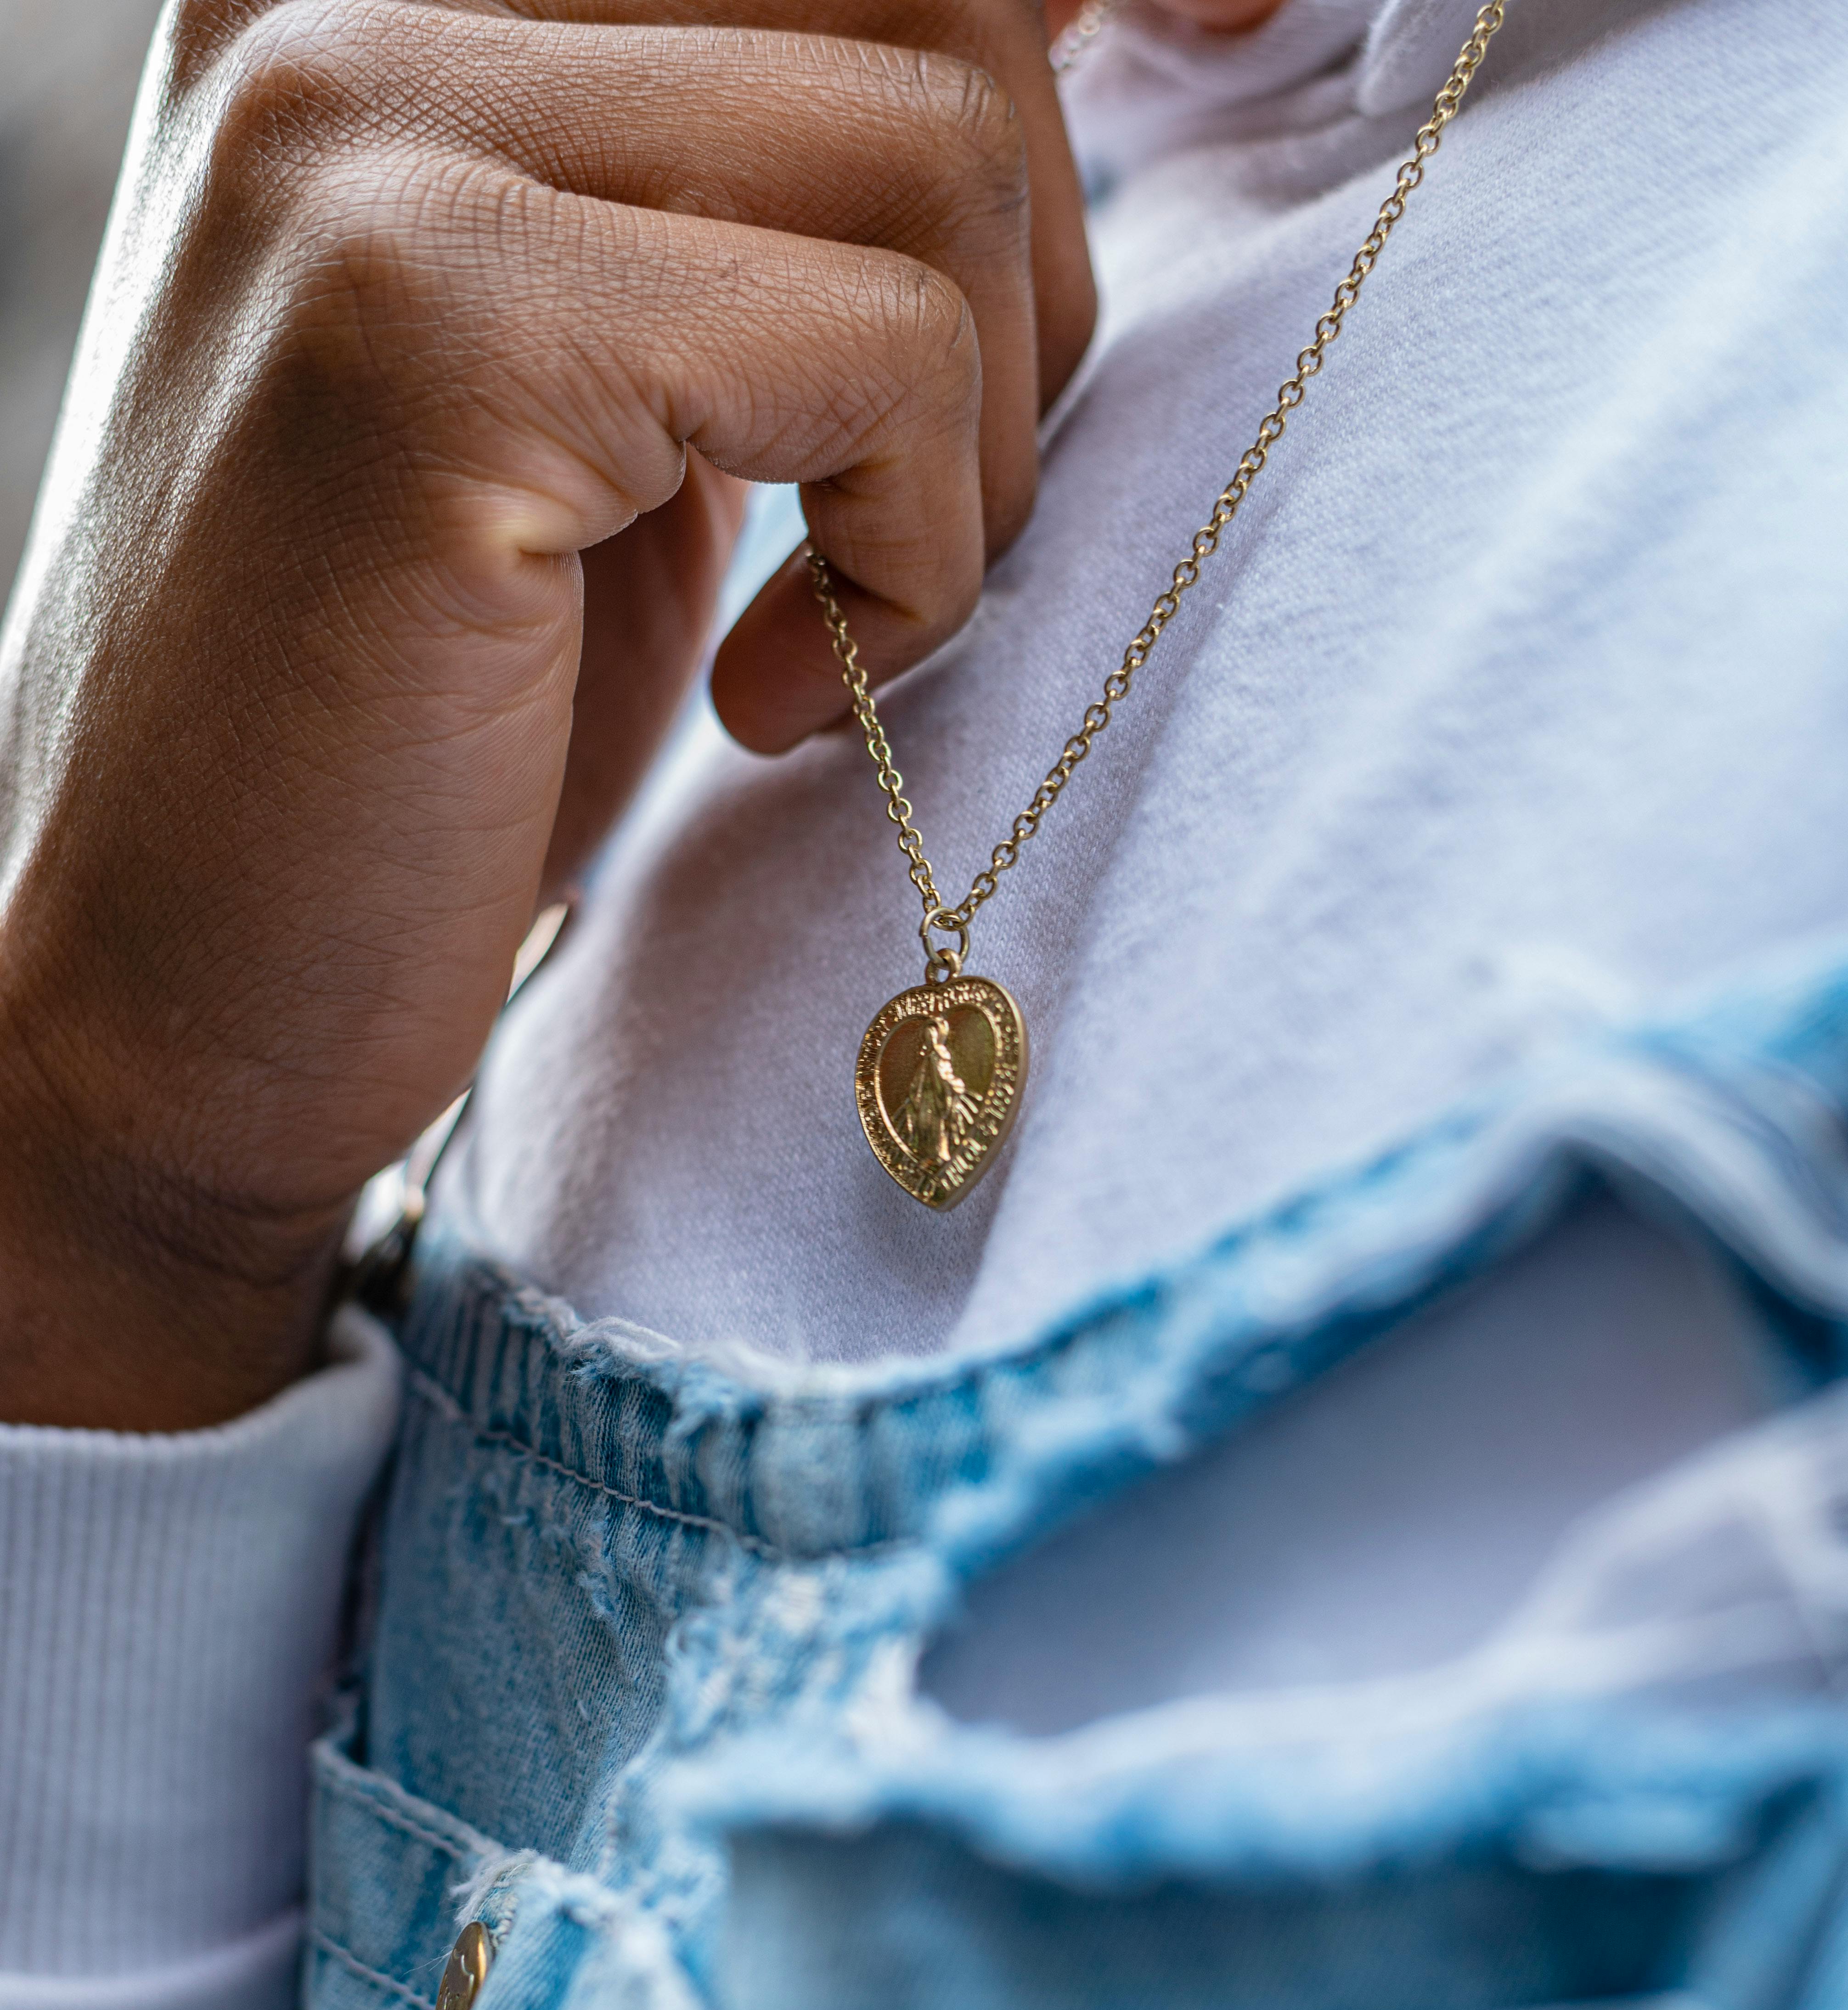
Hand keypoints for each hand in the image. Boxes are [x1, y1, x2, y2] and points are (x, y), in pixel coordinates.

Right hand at [0, 0, 1093, 1427]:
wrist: (187, 996)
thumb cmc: (427, 726)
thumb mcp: (622, 395)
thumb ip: (765, 197)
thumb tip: (1058, 69)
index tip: (1233, 16)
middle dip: (1026, 279)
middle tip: (922, 521)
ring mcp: (369, 134)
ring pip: (939, 149)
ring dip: (974, 445)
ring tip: (839, 626)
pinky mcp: (431, 331)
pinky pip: (878, 349)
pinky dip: (912, 554)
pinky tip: (777, 697)